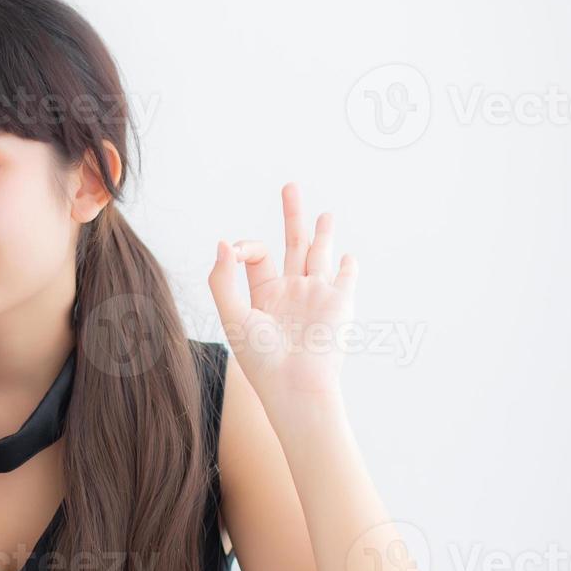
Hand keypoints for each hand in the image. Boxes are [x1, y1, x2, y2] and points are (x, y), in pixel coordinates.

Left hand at [207, 182, 356, 401]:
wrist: (295, 384)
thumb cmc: (261, 357)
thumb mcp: (232, 315)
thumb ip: (223, 280)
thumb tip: (223, 243)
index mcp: (264, 294)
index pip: (257, 255)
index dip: (246, 246)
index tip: (237, 252)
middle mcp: (292, 291)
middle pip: (291, 244)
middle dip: (291, 215)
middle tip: (290, 186)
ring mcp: (318, 295)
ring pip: (321, 255)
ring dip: (323, 233)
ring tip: (325, 214)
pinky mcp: (341, 302)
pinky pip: (347, 277)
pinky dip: (347, 265)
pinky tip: (346, 256)